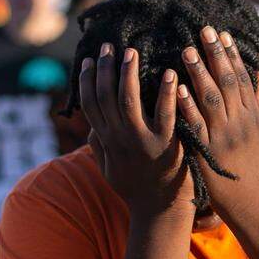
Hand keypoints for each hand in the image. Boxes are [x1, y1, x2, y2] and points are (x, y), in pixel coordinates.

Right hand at [79, 43, 192, 219]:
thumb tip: (90, 128)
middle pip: (106, 97)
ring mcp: (142, 142)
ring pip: (129, 101)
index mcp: (106, 141)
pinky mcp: (166, 145)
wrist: (160, 212)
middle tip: (110, 47)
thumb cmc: (135, 189)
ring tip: (132, 52)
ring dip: (129, 74)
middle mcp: (119, 139)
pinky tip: (170, 73)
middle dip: (105, 69)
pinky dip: (167, 93)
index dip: (89, 81)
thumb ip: (99, 147)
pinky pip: (166, 114)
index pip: (91, 104)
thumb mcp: (109, 170)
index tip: (91, 60)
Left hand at [177, 26, 258, 223]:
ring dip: (200, 72)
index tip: (222, 33)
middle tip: (202, 30)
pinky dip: (188, 106)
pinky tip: (179, 88)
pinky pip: (197, 125)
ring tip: (187, 50)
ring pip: (212, 98)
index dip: (232, 54)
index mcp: (253, 115)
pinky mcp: (209, 151)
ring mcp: (224, 136)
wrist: (256, 203)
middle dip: (215, 54)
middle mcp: (240, 121)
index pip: (243, 77)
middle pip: (228, 81)